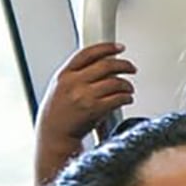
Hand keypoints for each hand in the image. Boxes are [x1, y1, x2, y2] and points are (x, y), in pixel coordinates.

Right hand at [34, 43, 134, 185]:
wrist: (53, 137)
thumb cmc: (58, 115)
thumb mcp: (60, 89)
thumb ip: (77, 76)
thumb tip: (104, 65)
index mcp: (64, 75)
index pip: (87, 54)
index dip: (106, 48)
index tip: (119, 47)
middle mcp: (73, 83)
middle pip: (106, 65)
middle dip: (124, 65)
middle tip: (131, 68)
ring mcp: (83, 95)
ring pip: (115, 82)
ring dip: (127, 85)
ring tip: (129, 89)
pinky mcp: (93, 109)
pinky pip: (118, 98)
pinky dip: (127, 97)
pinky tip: (127, 99)